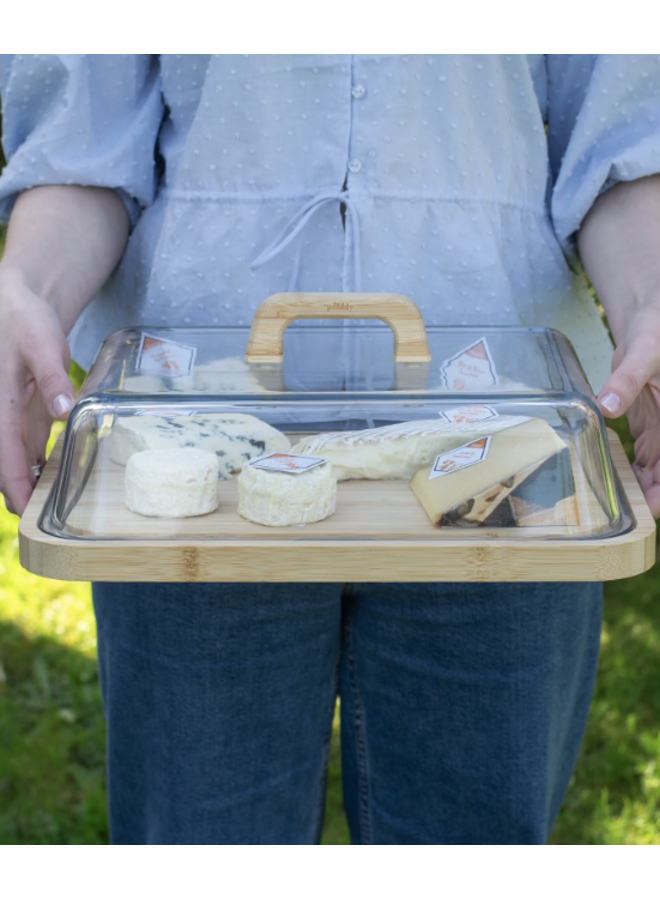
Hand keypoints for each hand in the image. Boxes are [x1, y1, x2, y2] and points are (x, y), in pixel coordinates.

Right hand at [0, 272, 74, 515]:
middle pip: (4, 465)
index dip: (15, 486)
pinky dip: (35, 465)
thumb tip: (63, 412)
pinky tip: (52, 480)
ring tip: (48, 509)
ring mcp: (11, 417)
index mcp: (0, 405)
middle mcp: (1, 416)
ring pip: (14, 459)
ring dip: (27, 483)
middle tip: (41, 525)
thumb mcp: (42, 344)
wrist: (17, 303)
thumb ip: (52, 378)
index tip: (25, 514)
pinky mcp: (23, 414)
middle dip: (18, 494)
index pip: (4, 456)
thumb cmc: (25, 320)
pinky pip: (24, 447)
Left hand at [597, 303, 659, 516]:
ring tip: (616, 505)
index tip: (652, 507)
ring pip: (658, 473)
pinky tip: (614, 485)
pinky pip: (646, 463)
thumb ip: (627, 378)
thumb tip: (608, 405)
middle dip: (654, 496)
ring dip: (643, 491)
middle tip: (626, 513)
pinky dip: (633, 477)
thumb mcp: (644, 350)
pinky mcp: (652, 431)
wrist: (651, 322)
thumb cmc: (657, 330)